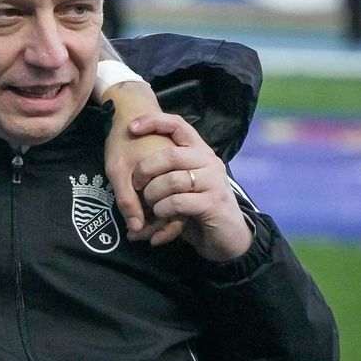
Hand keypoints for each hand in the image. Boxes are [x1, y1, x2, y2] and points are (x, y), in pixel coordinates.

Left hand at [128, 112, 253, 260]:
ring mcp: (214, 182)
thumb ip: (164, 174)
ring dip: (153, 195)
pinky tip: (160, 218)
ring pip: (172, 180)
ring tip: (150, 208)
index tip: (130, 128)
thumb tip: (129, 170)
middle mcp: (209, 162)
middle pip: (171, 155)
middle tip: (135, 185)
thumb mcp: (182, 188)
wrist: (230, 238)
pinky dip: (162, 210)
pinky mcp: (213, 203)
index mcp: (200, 152)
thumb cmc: (199, 210)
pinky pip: (177, 202)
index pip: (178, 125)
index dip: (154, 122)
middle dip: (146, 170)